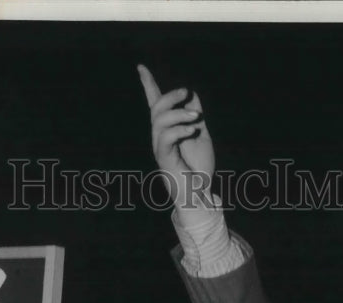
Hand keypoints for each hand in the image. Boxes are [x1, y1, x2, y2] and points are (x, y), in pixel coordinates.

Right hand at [137, 64, 215, 214]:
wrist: (200, 194)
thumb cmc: (199, 168)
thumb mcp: (201, 135)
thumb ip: (195, 116)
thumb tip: (191, 95)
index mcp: (168, 130)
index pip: (155, 104)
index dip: (148, 85)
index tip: (140, 67)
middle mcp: (160, 138)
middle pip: (156, 109)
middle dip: (169, 96)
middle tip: (186, 92)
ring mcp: (160, 149)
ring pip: (159, 122)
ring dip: (178, 114)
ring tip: (196, 117)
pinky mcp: (164, 160)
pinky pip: (165, 139)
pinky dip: (179, 130)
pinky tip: (193, 129)